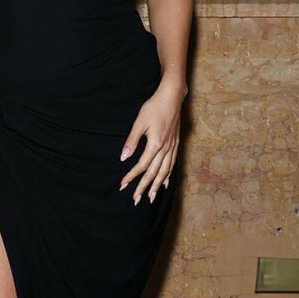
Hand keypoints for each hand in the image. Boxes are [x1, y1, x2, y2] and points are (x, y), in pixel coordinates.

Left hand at [117, 80, 183, 203]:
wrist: (172, 98)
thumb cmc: (153, 108)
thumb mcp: (139, 122)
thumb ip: (131, 141)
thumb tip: (123, 158)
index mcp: (155, 144)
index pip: (142, 166)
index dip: (132, 176)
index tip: (123, 185)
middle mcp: (165, 148)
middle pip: (154, 173)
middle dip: (144, 187)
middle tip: (136, 199)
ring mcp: (172, 147)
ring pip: (165, 171)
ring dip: (156, 186)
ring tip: (151, 197)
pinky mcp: (175, 144)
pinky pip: (172, 164)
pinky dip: (168, 176)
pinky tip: (164, 184)